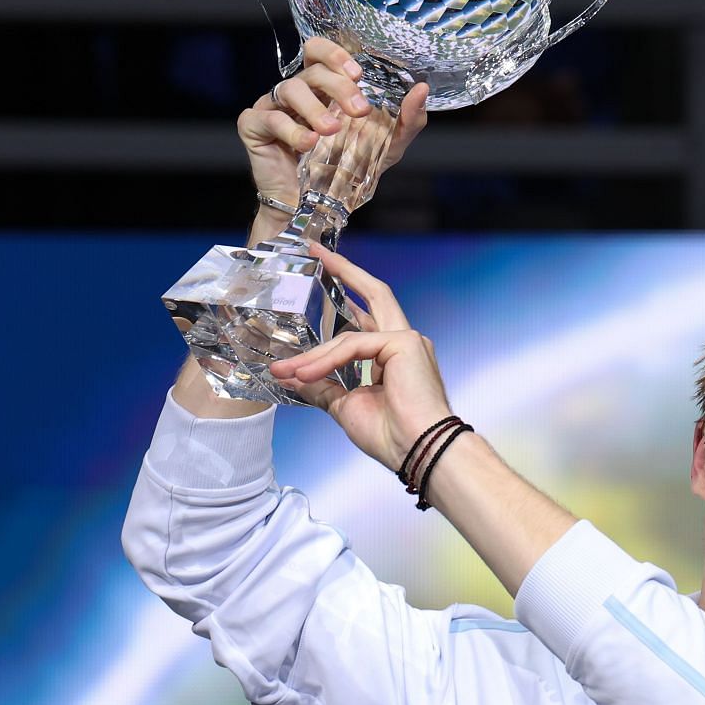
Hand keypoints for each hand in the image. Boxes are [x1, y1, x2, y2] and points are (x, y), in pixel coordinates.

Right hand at [236, 36, 431, 202]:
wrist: (314, 208)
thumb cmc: (346, 172)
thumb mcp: (386, 147)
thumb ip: (407, 121)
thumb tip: (422, 89)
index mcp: (322, 89)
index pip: (320, 51)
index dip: (335, 54)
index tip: (357, 73)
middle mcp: (296, 92)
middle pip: (311, 70)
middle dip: (337, 86)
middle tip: (359, 110)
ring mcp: (272, 107)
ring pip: (289, 88)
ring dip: (314, 108)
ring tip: (332, 130)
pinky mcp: (254, 127)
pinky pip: (269, 118)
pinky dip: (291, 130)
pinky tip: (308, 144)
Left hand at [267, 247, 454, 470]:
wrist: (418, 451)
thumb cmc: (392, 436)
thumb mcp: (345, 406)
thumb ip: (323, 385)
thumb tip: (293, 376)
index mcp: (393, 357)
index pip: (365, 321)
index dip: (342, 304)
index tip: (320, 286)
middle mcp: (404, 342)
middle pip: (374, 293)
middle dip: (345, 271)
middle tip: (316, 253)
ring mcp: (407, 340)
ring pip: (351, 331)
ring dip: (314, 352)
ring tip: (285, 369)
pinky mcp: (405, 343)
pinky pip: (353, 346)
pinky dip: (327, 360)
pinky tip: (307, 373)